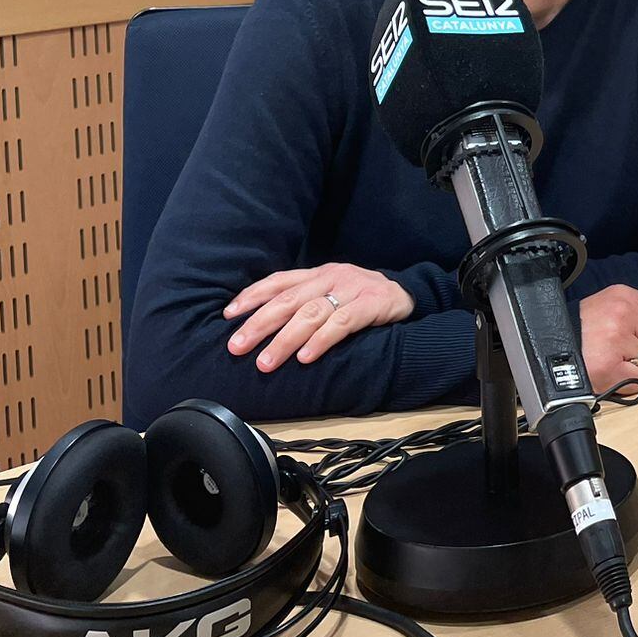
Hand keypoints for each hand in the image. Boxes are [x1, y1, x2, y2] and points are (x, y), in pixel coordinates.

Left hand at [225, 263, 414, 370]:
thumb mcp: (331, 291)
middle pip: (288, 300)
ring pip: (310, 313)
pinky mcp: (372, 304)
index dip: (252, 296)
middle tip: (236, 346)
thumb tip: (264, 322)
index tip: (228, 315)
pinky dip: (321, 340)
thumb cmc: (362, 297)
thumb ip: (305, 300)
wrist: (409, 293)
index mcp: (317, 274)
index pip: (278, 281)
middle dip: (259, 324)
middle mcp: (330, 277)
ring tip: (265, 362)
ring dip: (284, 339)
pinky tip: (306, 357)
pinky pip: (342, 322)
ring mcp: (351, 289)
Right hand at [579, 285, 637, 392]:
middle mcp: (622, 311)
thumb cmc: (578, 332)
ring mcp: (615, 337)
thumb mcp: (607, 307)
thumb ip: (637, 315)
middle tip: (624, 358)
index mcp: (624, 295)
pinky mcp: (608, 364)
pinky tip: (608, 374)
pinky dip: (626, 384)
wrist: (545, 347)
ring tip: (610, 362)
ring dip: (635, 370)